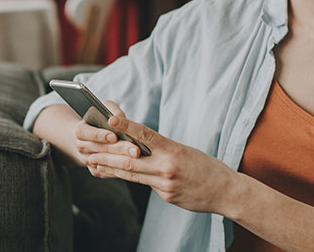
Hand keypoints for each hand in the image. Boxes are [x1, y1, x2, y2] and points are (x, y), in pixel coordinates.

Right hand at [72, 101, 144, 166]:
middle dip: (118, 149)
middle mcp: (81, 146)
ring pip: (104, 163)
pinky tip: (134, 166)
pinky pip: (108, 172)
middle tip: (135, 150)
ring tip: (137, 158)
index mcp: (80, 131)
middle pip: (99, 149)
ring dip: (122, 161)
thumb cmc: (101, 120)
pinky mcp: (95, 170)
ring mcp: (87, 160)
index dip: (99, 135)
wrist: (92, 137)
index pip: (86, 133)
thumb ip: (113, 111)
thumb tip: (120, 119)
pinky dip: (121, 170)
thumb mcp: (105, 110)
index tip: (114, 136)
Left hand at [85, 110, 238, 214]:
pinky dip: (129, 178)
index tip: (110, 118)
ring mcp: (165, 184)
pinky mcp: (166, 196)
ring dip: (109, 169)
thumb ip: (161, 149)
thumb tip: (137, 146)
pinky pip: (145, 185)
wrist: (226, 192)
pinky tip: (114, 174)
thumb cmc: (206, 166)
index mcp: (173, 150)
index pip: (146, 134)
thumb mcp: (184, 151)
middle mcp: (167, 167)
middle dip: (106, 155)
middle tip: (88, 150)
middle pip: (129, 160)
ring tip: (93, 163)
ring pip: (131, 174)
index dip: (126, 126)